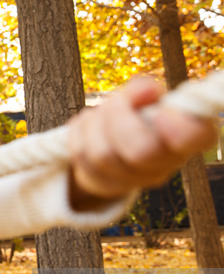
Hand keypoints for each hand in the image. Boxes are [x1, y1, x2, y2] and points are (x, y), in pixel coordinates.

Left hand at [68, 76, 216, 207]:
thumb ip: (143, 90)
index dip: (176, 126)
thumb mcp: (143, 98)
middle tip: (116, 100)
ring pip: (102, 154)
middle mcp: (162, 164)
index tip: (160, 112)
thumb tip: (146, 90)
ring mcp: (131, 180)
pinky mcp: (100, 183)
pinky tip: (87, 126)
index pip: (195, 137)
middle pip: (140, 151)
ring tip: (99, 112)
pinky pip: (80, 156)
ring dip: (94, 123)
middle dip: (118, 117)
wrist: (113, 145)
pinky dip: (78, 132)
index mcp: (184, 138)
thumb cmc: (135, 116)